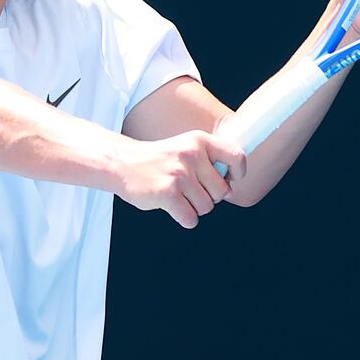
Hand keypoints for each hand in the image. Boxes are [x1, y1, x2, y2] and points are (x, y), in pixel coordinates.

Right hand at [115, 131, 247, 228]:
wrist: (122, 163)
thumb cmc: (158, 159)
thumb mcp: (185, 147)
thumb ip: (209, 162)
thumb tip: (231, 189)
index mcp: (199, 141)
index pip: (236, 156)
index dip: (238, 173)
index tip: (229, 180)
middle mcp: (192, 155)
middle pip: (222, 191)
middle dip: (210, 197)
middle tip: (191, 191)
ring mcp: (179, 174)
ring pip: (207, 207)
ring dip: (194, 208)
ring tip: (178, 196)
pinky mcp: (167, 193)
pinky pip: (190, 218)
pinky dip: (184, 218)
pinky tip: (172, 207)